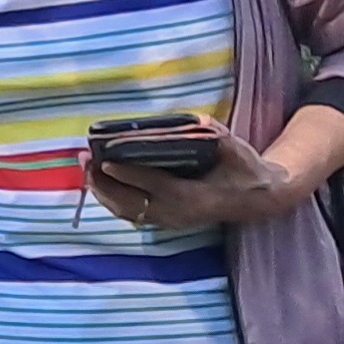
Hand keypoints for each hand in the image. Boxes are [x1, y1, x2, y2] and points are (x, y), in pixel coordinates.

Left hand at [85, 119, 311, 233]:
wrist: (258, 198)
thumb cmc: (244, 169)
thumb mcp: (233, 148)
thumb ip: (213, 135)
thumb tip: (192, 121)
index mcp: (194, 197)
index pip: (155, 185)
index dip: (129, 175)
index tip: (106, 162)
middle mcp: (178, 213)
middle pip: (132, 203)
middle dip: (104, 183)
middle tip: (85, 160)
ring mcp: (171, 221)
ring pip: (127, 212)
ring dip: (103, 192)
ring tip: (86, 168)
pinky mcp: (166, 222)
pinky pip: (132, 214)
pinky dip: (113, 199)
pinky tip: (100, 183)